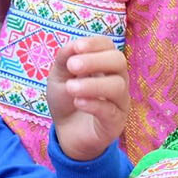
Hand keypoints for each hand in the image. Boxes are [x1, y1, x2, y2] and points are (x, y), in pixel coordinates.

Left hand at [45, 36, 130, 161]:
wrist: (66, 133)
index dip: (95, 44)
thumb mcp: (58, 76)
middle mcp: (117, 79)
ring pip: (117, 86)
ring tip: (71, 88)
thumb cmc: (66, 100)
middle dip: (95, 61)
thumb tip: (74, 44)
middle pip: (119, 62)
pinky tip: (78, 102)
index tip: (77, 47)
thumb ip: (64, 58)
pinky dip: (94, 104)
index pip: (108, 46)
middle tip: (72, 66)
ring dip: (93, 84)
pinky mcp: (116, 122)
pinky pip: (111, 111)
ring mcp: (119, 101)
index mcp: (104, 65)